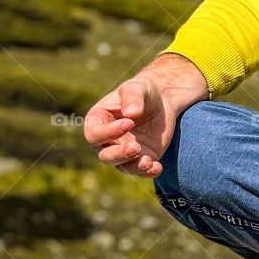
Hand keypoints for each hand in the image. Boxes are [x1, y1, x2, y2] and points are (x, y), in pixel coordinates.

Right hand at [83, 54, 206, 177]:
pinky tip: (157, 167)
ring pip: (122, 166)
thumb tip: (131, 114)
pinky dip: (148, 171)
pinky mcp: (141, 157)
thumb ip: (132, 97)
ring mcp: (123, 151)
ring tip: (148, 161)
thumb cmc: (143, 91)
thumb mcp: (137, 87)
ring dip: (133, 166)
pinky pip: (140, 170)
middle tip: (136, 147)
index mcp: (98, 121)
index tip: (129, 122)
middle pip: (105, 156)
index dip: (109, 132)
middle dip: (119, 154)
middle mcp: (107, 140)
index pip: (95, 134)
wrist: (162, 100)